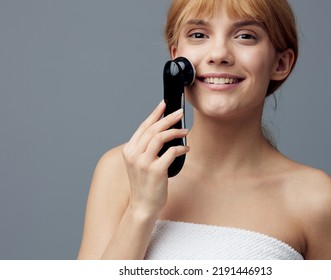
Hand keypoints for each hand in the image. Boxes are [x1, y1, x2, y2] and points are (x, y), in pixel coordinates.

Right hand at [122, 100, 189, 215]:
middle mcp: (134, 154)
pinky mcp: (156, 170)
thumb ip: (147, 148)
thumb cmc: (145, 184)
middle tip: (180, 113)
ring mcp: (144, 162)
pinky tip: (186, 149)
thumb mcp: (141, 163)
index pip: (143, 127)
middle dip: (168, 118)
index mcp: (129, 150)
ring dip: (175, 131)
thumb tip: (165, 130)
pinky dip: (181, 148)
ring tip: (185, 131)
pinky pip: (171, 152)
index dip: (154, 114)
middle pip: (152, 129)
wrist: (143, 206)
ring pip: (160, 137)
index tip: (164, 104)